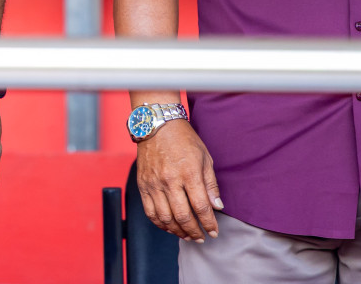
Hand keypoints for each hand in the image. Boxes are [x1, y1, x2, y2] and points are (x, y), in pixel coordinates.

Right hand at [135, 119, 221, 242]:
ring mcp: (154, 183)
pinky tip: (169, 226)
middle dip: (194, 231)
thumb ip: (211, 184)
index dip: (209, 224)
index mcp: (189, 173)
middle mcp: (170, 180)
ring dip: (177, 231)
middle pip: (183, 216)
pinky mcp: (143, 185)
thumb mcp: (205, 157)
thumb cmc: (184, 139)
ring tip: (186, 235)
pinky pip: (150, 212)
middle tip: (201, 237)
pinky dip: (160, 223)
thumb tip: (217, 207)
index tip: (214, 232)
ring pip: (165, 218)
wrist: (157, 124)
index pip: (201, 207)